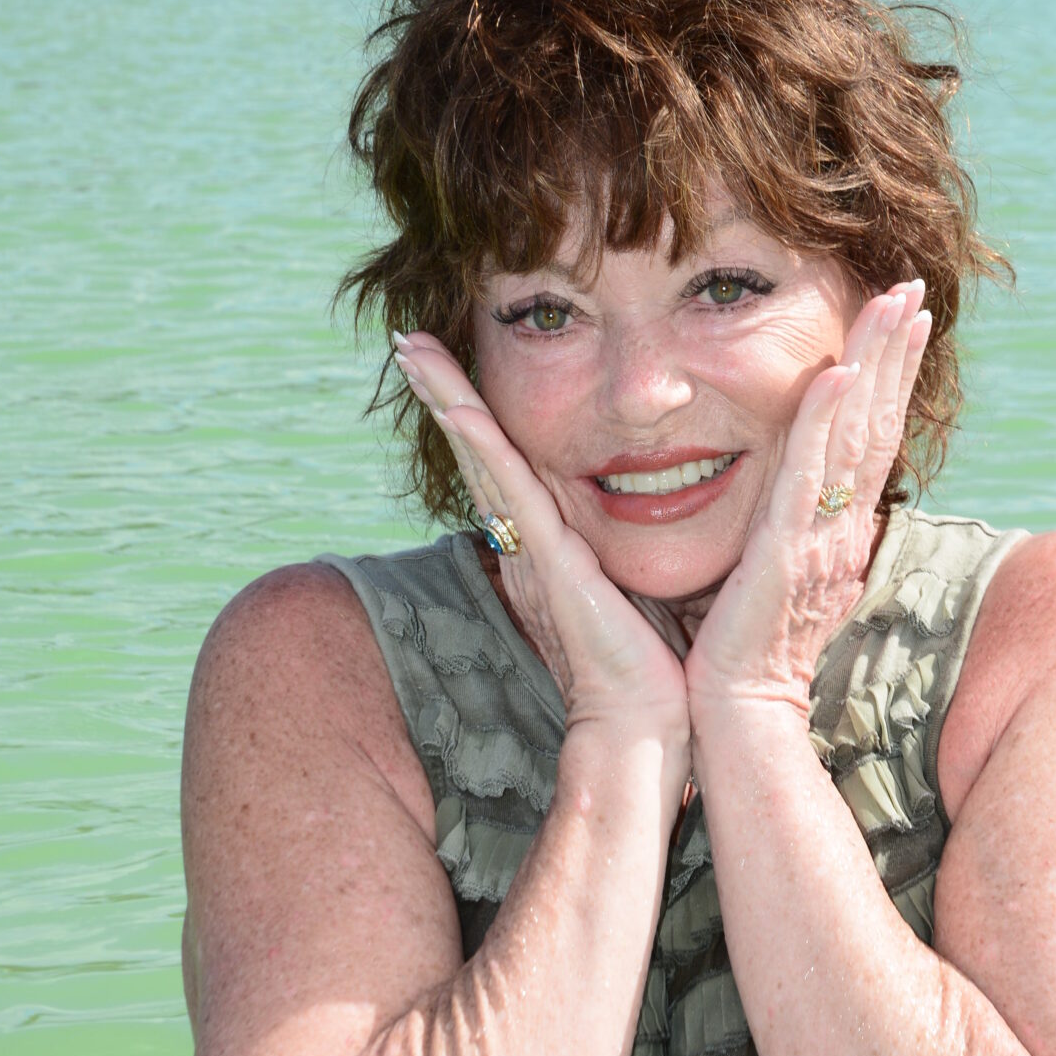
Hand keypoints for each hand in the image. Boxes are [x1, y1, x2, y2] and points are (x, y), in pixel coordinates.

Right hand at [390, 335, 691, 770]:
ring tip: (414, 349)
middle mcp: (527, 537)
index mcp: (545, 538)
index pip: (501, 458)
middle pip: (475, 447)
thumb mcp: (628, 581)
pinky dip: (481, 446)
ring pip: (482, 456)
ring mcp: (533, 546)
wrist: (646, 717)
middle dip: (442, 390)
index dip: (470, 408)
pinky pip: (510, 491)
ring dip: (448, 399)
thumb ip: (618, 545)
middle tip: (408, 337)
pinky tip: (460, 408)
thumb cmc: (647, 658)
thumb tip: (639, 507)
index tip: (445, 359)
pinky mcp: (548, 561)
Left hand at [683, 283, 931, 741]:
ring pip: (856, 430)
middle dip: (897, 348)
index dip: (892, 372)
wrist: (739, 706)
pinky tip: (839, 372)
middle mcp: (842, 520)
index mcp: (839, 524)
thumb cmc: (750, 648)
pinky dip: (827, 418)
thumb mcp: (783, 574)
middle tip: (913, 287)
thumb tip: (814, 504)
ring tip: (894, 304)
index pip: (873, 434)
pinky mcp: (787, 544)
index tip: (905, 316)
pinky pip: (811, 470)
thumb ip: (800, 531)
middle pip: (879, 418)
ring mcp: (820, 530)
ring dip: (876, 362)